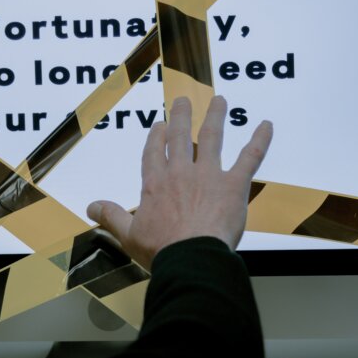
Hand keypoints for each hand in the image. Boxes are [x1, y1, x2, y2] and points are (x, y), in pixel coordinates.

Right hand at [87, 95, 271, 267]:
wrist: (191, 257)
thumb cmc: (160, 249)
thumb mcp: (128, 234)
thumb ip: (111, 217)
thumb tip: (90, 207)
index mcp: (155, 184)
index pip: (154, 153)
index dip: (156, 137)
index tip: (158, 125)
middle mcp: (180, 173)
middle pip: (179, 137)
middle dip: (180, 116)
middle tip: (182, 100)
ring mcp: (208, 175)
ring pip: (211, 137)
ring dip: (215, 116)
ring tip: (219, 100)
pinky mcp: (233, 184)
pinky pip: (249, 157)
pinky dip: (259, 140)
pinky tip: (266, 126)